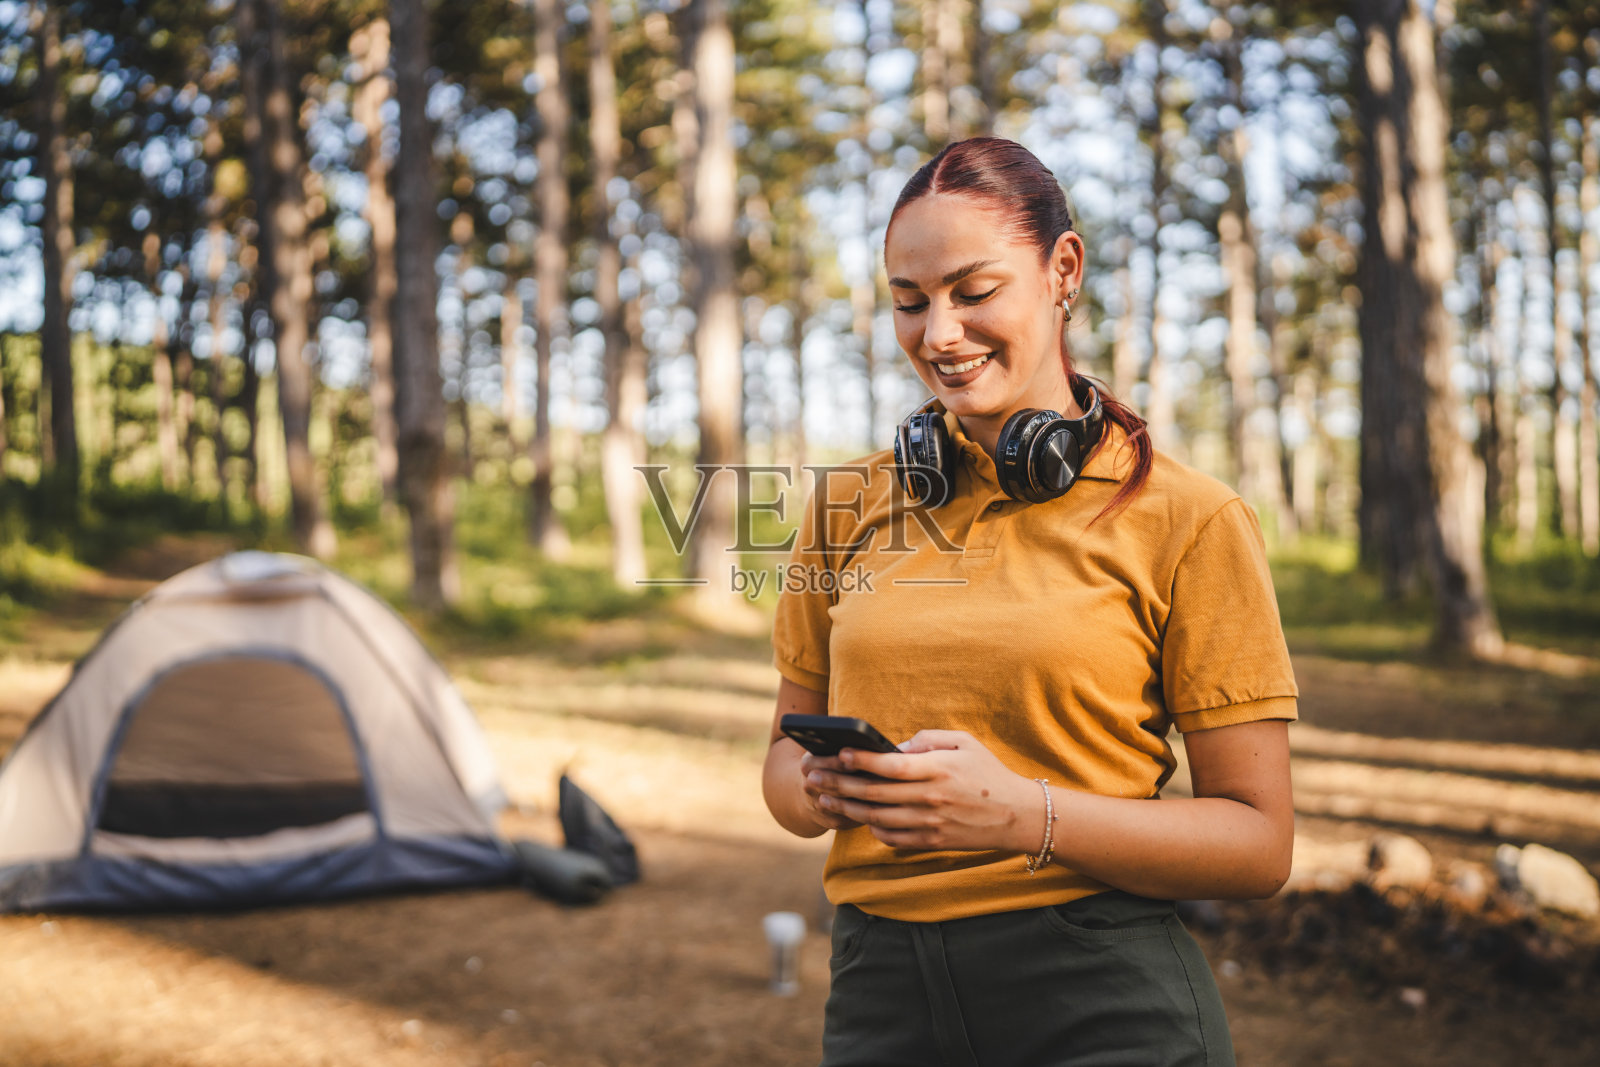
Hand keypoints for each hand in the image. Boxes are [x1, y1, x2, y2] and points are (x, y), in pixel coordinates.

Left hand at [805, 730, 1043, 852]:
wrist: (1017, 815)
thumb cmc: (989, 773)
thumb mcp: (964, 743)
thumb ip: (928, 739)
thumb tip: (895, 747)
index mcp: (938, 770)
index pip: (890, 765)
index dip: (861, 760)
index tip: (839, 752)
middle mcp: (931, 798)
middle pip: (874, 793)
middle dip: (839, 783)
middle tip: (814, 776)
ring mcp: (930, 824)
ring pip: (877, 817)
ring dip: (847, 807)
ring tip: (825, 796)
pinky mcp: (931, 842)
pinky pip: (892, 838)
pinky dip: (872, 829)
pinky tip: (860, 818)